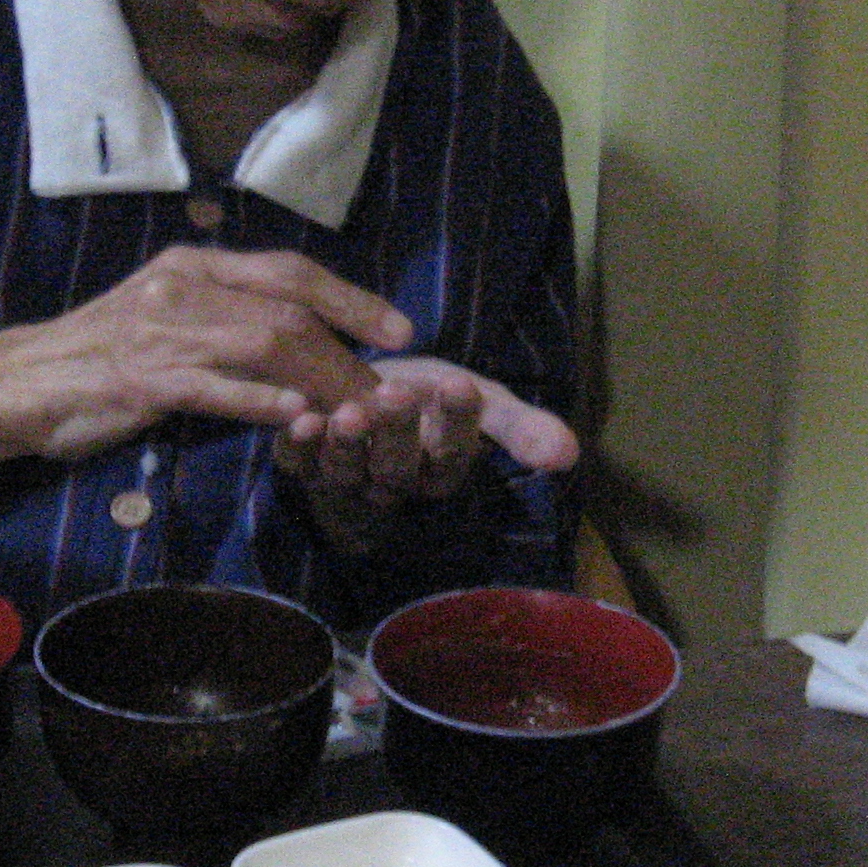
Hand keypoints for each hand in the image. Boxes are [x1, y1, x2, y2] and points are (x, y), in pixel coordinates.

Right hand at [0, 246, 412, 504]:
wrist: (19, 383)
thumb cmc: (95, 358)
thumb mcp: (163, 319)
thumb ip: (222, 321)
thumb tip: (293, 344)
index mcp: (191, 266)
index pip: (288, 271)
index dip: (350, 298)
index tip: (398, 328)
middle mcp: (183, 287)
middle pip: (288, 309)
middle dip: (350, 347)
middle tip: (391, 384)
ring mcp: (162, 331)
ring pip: (265, 346)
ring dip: (323, 380)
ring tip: (361, 412)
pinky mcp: (143, 378)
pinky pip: (216, 388)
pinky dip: (261, 402)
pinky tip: (297, 418)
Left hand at [273, 355, 578, 542]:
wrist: (372, 386)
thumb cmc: (432, 400)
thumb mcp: (484, 404)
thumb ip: (522, 427)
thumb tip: (570, 455)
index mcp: (442, 467)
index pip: (456, 452)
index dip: (458, 422)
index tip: (460, 384)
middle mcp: (395, 482)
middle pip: (399, 468)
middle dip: (398, 432)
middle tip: (398, 392)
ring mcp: (347, 477)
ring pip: (349, 470)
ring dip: (349, 443)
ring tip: (350, 411)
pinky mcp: (303, 466)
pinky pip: (299, 465)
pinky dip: (297, 446)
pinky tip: (300, 419)